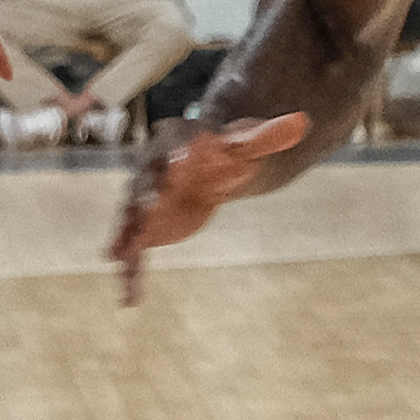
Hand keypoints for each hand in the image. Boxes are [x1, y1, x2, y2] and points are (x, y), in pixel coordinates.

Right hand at [106, 110, 308, 302]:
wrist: (202, 165)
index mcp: (174, 145)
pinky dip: (130, 272)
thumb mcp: (247, 144)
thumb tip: (303, 121)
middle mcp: (151, 171)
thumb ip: (269, 136)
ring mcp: (143, 200)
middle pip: (144, 182)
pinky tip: (129, 298)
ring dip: (124, 235)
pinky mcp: (143, 227)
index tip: (182, 161)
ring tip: (117, 256)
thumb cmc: (223, 151)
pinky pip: (134, 250)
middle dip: (145, 194)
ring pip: (130, 219)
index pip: (173, 148)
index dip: (177, 155)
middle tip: (148, 206)